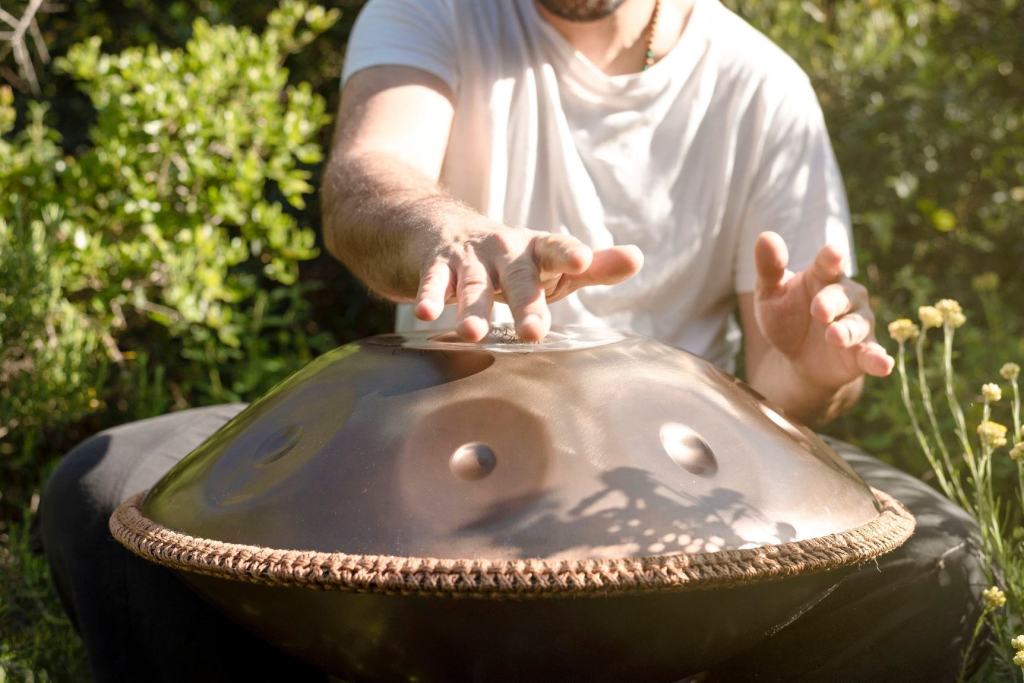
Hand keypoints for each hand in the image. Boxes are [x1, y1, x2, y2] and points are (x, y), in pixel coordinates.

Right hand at [414, 226, 642, 341]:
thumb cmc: (510, 259)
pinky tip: (426, 315)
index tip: (583, 261)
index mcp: (536, 250)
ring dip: (472, 309)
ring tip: (474, 335)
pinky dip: (429, 297)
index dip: (570, 254)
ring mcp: (469, 257)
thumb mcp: (550, 261)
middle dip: (524, 304)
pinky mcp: (436, 264)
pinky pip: (433, 281)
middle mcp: (504, 249)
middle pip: (517, 277)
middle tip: (533, 333)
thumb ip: (593, 267)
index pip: (557, 249)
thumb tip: (636, 258)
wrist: (439, 227)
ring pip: (473, 284)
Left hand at [753, 231, 893, 389]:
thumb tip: (765, 237)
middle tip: (818, 310)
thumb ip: (769, 267)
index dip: (831, 258)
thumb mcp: (769, 293)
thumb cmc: (785, 316)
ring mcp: (857, 324)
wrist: (795, 357)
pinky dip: (878, 359)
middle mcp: (847, 297)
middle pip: (844, 295)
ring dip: (848, 331)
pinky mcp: (862, 354)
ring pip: (858, 324)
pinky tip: (883, 365)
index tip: (833, 253)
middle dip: (832, 302)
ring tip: (834, 336)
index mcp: (823, 276)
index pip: (829, 263)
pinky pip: (873, 354)